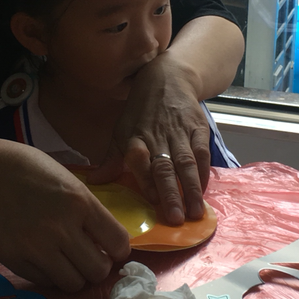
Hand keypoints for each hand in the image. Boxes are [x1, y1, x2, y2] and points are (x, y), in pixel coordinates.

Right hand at [0, 138, 130, 290]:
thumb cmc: (34, 172)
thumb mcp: (72, 182)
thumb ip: (91, 213)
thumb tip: (110, 246)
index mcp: (79, 202)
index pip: (118, 243)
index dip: (119, 250)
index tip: (112, 249)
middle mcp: (60, 228)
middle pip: (98, 270)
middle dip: (98, 266)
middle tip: (89, 257)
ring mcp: (35, 246)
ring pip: (73, 283)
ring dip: (75, 275)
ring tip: (68, 261)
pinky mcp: (15, 259)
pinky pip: (45, 282)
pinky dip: (51, 274)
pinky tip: (46, 257)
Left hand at [85, 53, 210, 224]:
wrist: (168, 79)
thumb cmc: (140, 111)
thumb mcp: (121, 130)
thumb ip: (112, 159)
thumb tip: (95, 182)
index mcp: (135, 137)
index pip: (139, 159)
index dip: (145, 179)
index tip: (152, 201)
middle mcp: (157, 136)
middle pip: (164, 166)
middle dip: (170, 193)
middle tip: (176, 219)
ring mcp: (179, 133)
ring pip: (186, 163)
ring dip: (191, 189)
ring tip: (195, 212)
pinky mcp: (198, 129)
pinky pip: (202, 153)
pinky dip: (204, 173)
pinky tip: (203, 191)